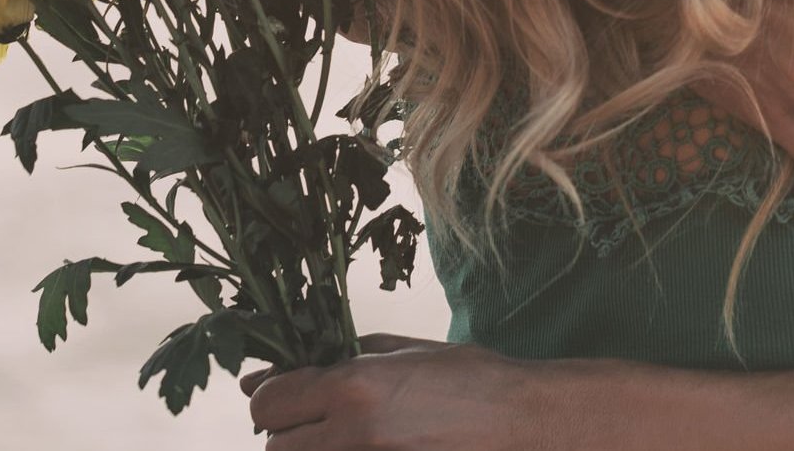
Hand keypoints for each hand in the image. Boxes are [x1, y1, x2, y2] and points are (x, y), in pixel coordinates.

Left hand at [242, 336, 532, 450]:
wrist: (526, 425)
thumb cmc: (474, 381)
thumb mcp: (408, 352)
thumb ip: (344, 356)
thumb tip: (287, 368)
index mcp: (355, 387)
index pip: (268, 403)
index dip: (272, 399)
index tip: (288, 398)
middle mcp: (353, 434)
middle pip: (275, 449)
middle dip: (290, 434)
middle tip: (322, 423)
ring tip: (354, 437)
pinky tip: (375, 448)